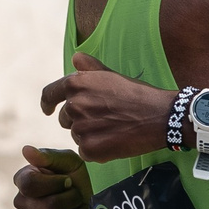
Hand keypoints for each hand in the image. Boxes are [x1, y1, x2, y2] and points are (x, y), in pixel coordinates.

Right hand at [14, 145, 97, 208]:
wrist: (96, 197)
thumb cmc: (79, 175)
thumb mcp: (69, 161)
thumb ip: (48, 156)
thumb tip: (26, 150)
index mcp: (23, 179)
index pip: (30, 186)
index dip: (55, 184)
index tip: (69, 180)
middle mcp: (21, 202)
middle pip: (50, 207)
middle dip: (74, 199)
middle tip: (79, 195)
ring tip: (81, 207)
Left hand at [40, 52, 177, 161]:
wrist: (161, 117)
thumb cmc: (139, 95)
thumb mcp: (113, 76)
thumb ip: (91, 68)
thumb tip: (76, 57)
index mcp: (76, 84)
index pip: (49, 95)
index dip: (47, 103)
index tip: (48, 110)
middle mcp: (74, 105)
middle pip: (65, 119)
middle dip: (79, 120)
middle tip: (105, 120)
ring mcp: (80, 128)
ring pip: (77, 136)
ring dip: (90, 135)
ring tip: (114, 130)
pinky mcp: (89, 149)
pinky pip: (86, 152)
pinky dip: (98, 150)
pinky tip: (116, 142)